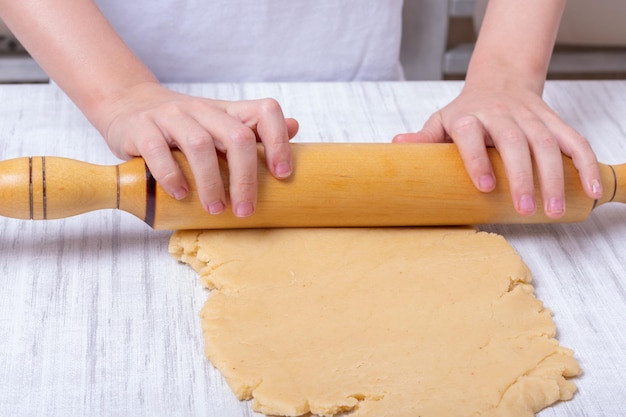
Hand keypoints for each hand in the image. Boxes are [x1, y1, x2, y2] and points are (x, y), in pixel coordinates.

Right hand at [99, 82, 298, 216]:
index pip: (265, 111)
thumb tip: (296, 128)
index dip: (279, 141)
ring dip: (211, 182)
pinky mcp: (142, 128)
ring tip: (215, 209)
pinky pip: (158, 151)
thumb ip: (255, 130)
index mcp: (227, 111)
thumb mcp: (220, 124)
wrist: (129, 105)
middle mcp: (202, 110)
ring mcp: (171, 116)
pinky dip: (171, 176)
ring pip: (199, 144)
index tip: (283, 175)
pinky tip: (180, 195)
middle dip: (245, 178)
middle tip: (245, 211)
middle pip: (236, 136)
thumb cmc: (184, 126)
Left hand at [393, 83, 601, 217]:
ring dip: (553, 177)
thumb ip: (424, 139)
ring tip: (552, 210)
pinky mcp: (552, 120)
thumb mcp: (441, 122)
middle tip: (524, 208)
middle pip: (515, 141)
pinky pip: (573, 140)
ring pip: (546, 143)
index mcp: (468, 116)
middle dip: (522, 175)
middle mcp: (500, 113)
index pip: (470, 133)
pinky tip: (588, 190)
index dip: (477, 158)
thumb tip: (395, 147)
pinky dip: (584, 164)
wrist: (499, 81)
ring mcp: (530, 116)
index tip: (484, 186)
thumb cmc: (466, 111)